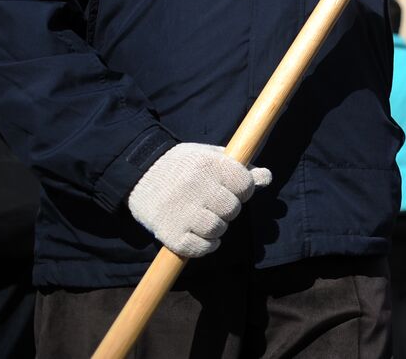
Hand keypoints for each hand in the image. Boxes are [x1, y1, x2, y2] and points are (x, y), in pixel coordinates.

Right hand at [128, 143, 271, 257]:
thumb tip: (266, 177)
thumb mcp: (210, 156)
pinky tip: (201, 235)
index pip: (245, 184)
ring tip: (206, 218)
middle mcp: (195, 187)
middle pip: (232, 209)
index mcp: (208, 165)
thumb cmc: (182, 165)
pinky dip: (206, 245)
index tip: (234, 189)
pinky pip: (200, 248)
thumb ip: (240, 167)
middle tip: (215, 204)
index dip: (243, 189)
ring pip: (218, 229)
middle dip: (229, 208)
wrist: (139, 172)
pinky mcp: (169, 233)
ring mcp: (181, 211)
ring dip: (217, 227)